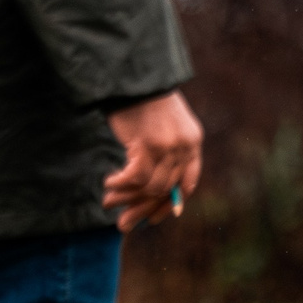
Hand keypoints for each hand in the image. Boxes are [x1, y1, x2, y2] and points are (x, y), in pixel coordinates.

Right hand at [104, 90, 203, 232]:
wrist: (133, 77)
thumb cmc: (142, 101)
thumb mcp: (163, 126)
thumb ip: (165, 151)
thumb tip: (149, 185)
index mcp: (193, 142)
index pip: (187, 183)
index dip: (170, 203)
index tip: (154, 218)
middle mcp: (185, 147)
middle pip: (166, 190)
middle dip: (142, 209)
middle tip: (124, 225)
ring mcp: (169, 147)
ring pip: (150, 187)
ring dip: (127, 197)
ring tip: (108, 200)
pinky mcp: (149, 145)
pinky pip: (136, 177)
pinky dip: (121, 184)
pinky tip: (109, 183)